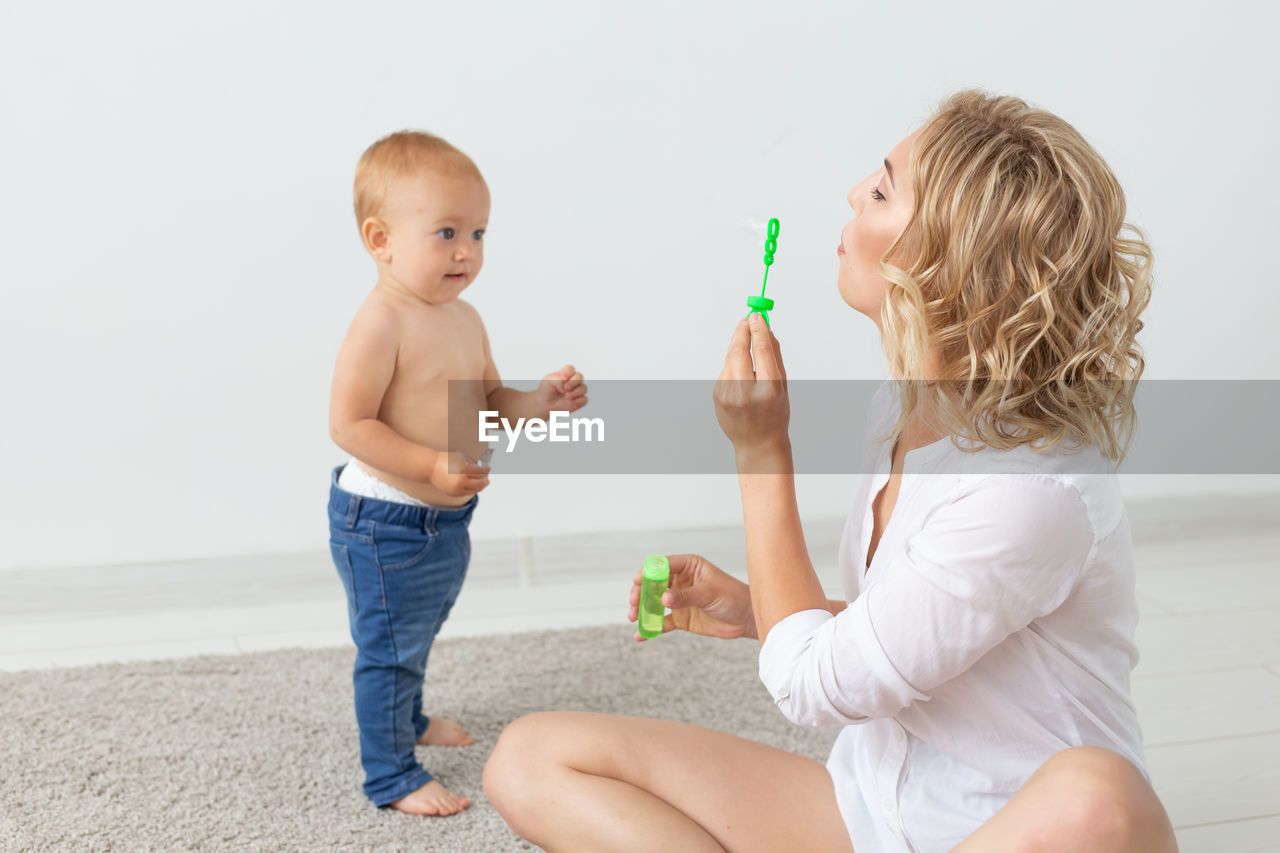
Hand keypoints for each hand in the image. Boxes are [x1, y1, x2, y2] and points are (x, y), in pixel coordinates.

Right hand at [429, 451, 490, 496]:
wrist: (431, 468)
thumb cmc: (445, 460)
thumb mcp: (461, 457)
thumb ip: (473, 462)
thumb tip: (482, 467)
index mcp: (464, 469)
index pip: (480, 471)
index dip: (486, 470)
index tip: (488, 468)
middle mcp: (461, 480)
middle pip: (479, 482)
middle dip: (485, 480)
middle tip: (487, 478)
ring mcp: (457, 489)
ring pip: (474, 490)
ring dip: (480, 486)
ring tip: (483, 483)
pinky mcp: (453, 494)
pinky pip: (466, 493)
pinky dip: (472, 490)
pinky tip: (475, 487)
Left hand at [534, 365, 587, 415]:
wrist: (545, 404)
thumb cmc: (547, 390)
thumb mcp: (547, 381)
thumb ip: (557, 379)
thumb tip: (565, 382)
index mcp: (565, 374)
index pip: (570, 369)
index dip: (568, 372)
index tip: (563, 378)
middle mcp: (573, 381)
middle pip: (580, 376)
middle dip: (574, 381)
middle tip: (566, 387)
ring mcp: (577, 391)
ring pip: (583, 388)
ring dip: (575, 392)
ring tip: (566, 396)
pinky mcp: (579, 401)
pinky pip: (584, 399)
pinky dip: (578, 401)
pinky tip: (571, 402)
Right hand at [627, 553, 756, 640]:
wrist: (746, 620)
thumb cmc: (734, 597)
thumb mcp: (709, 594)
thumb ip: (686, 596)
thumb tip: (663, 598)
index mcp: (689, 566)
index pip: (662, 565)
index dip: (648, 571)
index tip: (637, 581)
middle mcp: (681, 581)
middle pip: (653, 583)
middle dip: (640, 592)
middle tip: (633, 603)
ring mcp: (679, 600)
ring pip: (654, 602)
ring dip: (642, 609)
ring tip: (634, 618)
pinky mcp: (681, 618)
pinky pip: (662, 622)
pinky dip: (651, 628)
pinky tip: (641, 635)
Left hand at [713, 315, 789, 461]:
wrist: (757, 443)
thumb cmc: (775, 413)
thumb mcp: (782, 386)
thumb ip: (774, 356)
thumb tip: (767, 328)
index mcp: (768, 390)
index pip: (761, 351)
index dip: (758, 329)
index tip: (757, 316)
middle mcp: (746, 392)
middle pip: (739, 350)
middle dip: (742, 331)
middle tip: (747, 319)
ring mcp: (728, 395)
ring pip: (730, 359)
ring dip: (738, 348)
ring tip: (748, 350)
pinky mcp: (717, 396)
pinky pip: (725, 371)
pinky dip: (733, 366)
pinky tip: (742, 377)